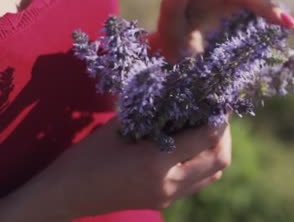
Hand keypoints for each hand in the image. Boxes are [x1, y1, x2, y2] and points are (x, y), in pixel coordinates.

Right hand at [2, 118, 231, 219]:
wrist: (67, 195)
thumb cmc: (88, 155)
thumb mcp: (120, 127)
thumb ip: (153, 113)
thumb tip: (181, 93)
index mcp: (156, 162)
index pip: (206, 138)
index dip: (220, 118)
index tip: (221, 100)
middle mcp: (169, 183)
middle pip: (219, 160)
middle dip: (224, 135)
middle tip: (217, 115)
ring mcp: (169, 196)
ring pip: (214, 173)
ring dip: (216, 150)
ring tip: (207, 128)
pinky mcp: (166, 201)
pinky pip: (199, 181)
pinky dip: (205, 162)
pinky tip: (192, 146)